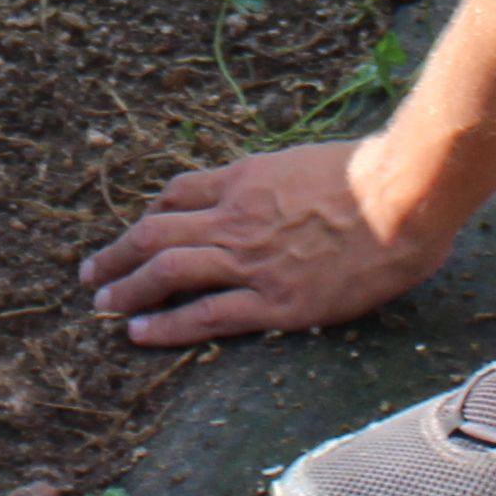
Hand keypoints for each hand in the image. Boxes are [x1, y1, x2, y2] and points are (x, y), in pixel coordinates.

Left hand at [78, 142, 459, 347]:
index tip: (139, 231)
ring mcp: (252, 261)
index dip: (151, 214)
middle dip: (117, 254)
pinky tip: (141, 334)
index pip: (178, 193)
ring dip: (127, 288)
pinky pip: (206, 316)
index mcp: (246, 179)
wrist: (404, 197)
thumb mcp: (310, 161)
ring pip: (167, 273)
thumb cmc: (373, 174)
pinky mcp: (275, 302)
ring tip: (102, 303)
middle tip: (91, 271)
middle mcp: (236, 218)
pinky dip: (167, 325)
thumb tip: (282, 191)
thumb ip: (283, 179)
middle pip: (155, 233)